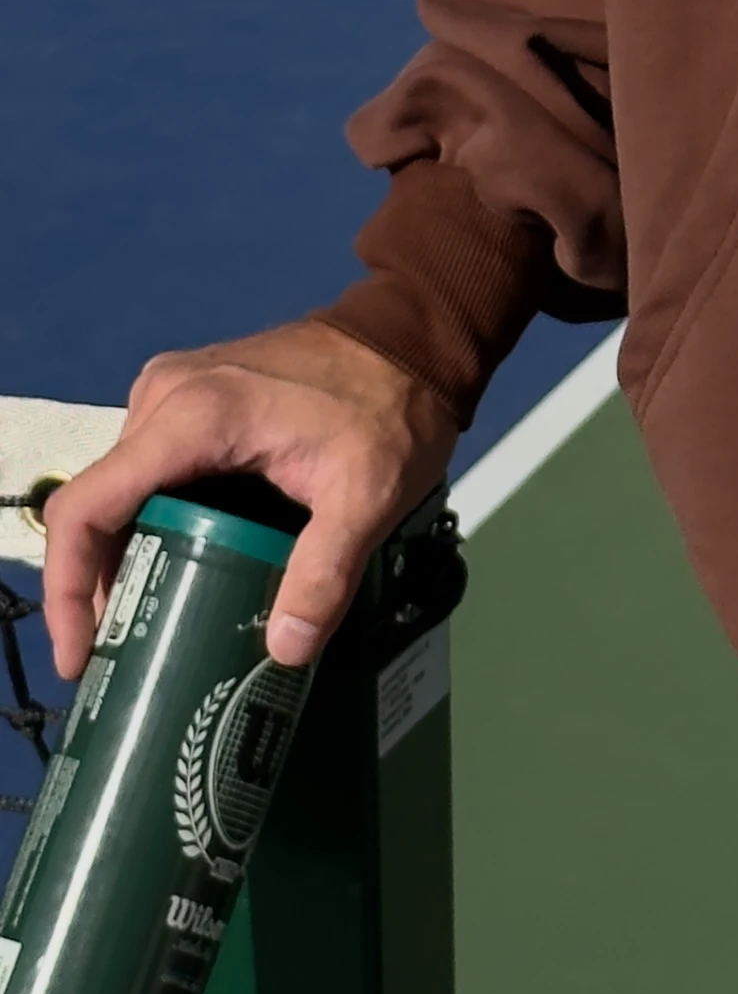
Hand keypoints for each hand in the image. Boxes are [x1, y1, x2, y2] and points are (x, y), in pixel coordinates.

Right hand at [41, 323, 457, 677]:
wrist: (411, 339)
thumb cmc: (391, 410)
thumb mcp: (368, 498)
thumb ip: (324, 573)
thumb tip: (285, 649)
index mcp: (190, 417)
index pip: (88, 507)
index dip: (69, 587)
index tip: (78, 652)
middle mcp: (163, 397)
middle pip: (98, 504)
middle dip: (98, 584)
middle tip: (120, 653)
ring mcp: (173, 391)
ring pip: (122, 490)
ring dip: (125, 555)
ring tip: (145, 625)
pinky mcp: (191, 396)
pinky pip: (150, 470)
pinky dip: (152, 521)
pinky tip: (174, 569)